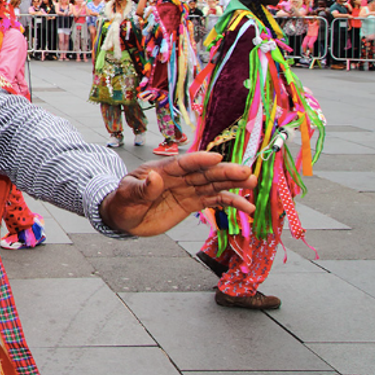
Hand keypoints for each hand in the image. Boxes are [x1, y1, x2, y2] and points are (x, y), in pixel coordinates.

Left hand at [99, 152, 256, 236]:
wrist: (123, 216)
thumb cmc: (122, 201)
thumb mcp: (127, 194)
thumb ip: (143, 188)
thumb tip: (155, 177)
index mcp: (162, 170)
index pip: (184, 163)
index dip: (200, 160)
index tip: (217, 157)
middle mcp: (179, 177)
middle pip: (205, 172)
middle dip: (225, 171)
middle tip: (246, 172)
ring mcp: (187, 190)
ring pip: (213, 184)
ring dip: (233, 184)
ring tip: (252, 183)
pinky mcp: (192, 203)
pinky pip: (214, 201)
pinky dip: (230, 203)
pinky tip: (247, 207)